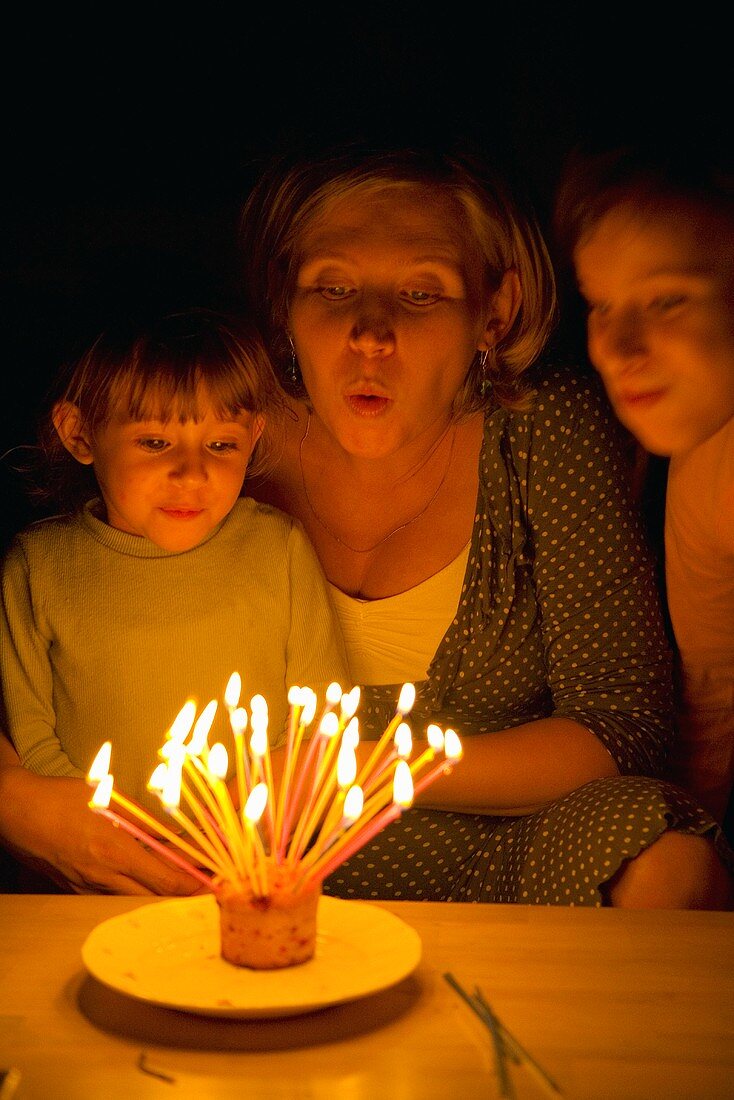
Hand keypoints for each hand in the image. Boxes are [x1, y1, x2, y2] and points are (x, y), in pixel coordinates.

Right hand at [0, 765, 206, 895]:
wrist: (16, 811)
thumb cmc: (62, 799)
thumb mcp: (109, 802)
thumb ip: (143, 822)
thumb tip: (173, 835)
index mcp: (115, 851)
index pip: (164, 879)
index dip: (192, 886)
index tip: (212, 885)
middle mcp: (102, 876)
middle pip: (153, 899)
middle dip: (180, 898)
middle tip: (203, 891)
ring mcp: (86, 887)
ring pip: (132, 902)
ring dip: (156, 897)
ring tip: (179, 888)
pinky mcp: (74, 890)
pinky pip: (109, 898)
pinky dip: (130, 894)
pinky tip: (141, 885)